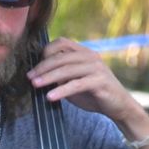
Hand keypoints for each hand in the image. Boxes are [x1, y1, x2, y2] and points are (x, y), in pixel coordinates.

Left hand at [27, 38, 148, 141]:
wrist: (118, 106)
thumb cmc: (94, 94)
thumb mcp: (73, 82)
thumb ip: (60, 76)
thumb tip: (39, 75)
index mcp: (84, 53)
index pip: (62, 43)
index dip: (46, 51)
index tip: (34, 66)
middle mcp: (91, 57)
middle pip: (62, 57)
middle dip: (43, 67)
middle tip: (29, 77)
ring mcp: (96, 68)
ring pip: (67, 69)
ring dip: (49, 77)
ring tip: (35, 85)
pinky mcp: (100, 82)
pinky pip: (76, 84)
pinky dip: (61, 90)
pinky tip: (50, 97)